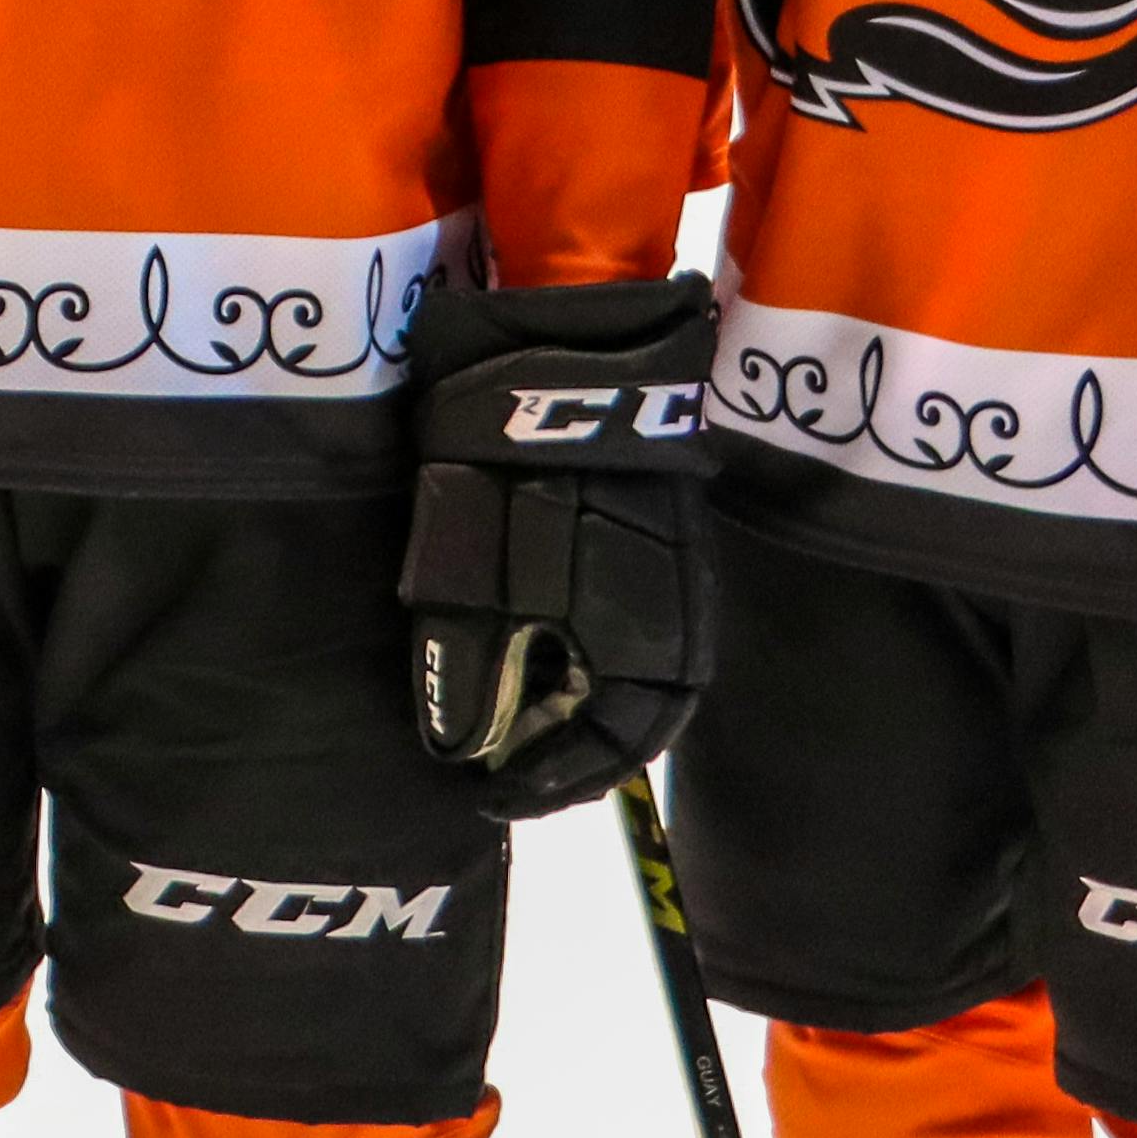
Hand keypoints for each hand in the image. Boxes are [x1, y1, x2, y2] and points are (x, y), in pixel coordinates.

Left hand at [397, 274, 718, 818]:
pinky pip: (627, 623)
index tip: (487, 794)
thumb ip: (467, 661)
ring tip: (504, 723)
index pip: (612, 747)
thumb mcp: (475, 567)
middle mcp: (678, 620)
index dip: (549, 782)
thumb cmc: (516, 459)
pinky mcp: (657, 533)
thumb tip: (457, 743)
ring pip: (630, 671)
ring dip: (572, 704)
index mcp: (649, 641)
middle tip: (496, 769)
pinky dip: (580, 653)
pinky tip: (532, 651)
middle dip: (563, 752)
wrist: (568, 343)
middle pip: (630, 717)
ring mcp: (674, 574)